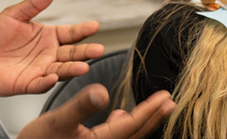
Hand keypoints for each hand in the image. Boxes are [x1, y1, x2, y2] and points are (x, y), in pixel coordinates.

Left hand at [0, 0, 104, 95]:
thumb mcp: (15, 14)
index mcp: (49, 36)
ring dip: (72, 69)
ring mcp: (40, 69)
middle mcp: (49, 54)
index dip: (82, 30)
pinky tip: (52, 77)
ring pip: (60, 70)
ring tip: (83, 67)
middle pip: (72, 53)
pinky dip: (46, 82)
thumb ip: (33, 4)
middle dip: (85, 52)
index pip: (70, 33)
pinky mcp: (27, 83)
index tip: (95, 26)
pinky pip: (39, 84)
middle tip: (98, 49)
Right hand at [17, 85, 175, 138]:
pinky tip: (120, 116)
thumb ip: (81, 105)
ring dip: (142, 122)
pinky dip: (124, 126)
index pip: (131, 126)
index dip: (150, 111)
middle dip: (153, 117)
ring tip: (154, 108)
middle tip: (170, 102)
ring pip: (127, 137)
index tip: (166, 98)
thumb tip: (103, 91)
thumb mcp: (57, 121)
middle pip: (135, 134)